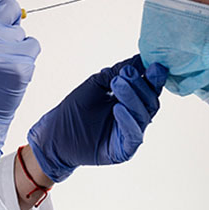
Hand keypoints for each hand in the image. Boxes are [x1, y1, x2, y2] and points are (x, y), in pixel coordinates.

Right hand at [0, 0, 39, 161]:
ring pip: (23, 30)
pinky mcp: (21, 65)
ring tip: (0, 62)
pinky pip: (33, 45)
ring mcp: (3, 49)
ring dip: (16, 43)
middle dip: (9, 22)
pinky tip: (11, 69)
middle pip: (11, 6)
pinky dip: (26, 57)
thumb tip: (9, 6)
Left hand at [27, 55, 166, 181]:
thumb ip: (117, 71)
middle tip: (125, 73)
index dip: (153, 76)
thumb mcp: (97, 84)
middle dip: (140, 85)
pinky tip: (118, 108)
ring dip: (131, 97)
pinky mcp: (124, 150)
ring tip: (117, 83)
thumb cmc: (74, 109)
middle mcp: (135, 117)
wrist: (55, 134)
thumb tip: (140, 59)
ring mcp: (130, 134)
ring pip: (143, 115)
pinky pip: (133, 135)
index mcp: (131, 101)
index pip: (150, 88)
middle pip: (150, 100)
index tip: (152, 64)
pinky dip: (127, 120)